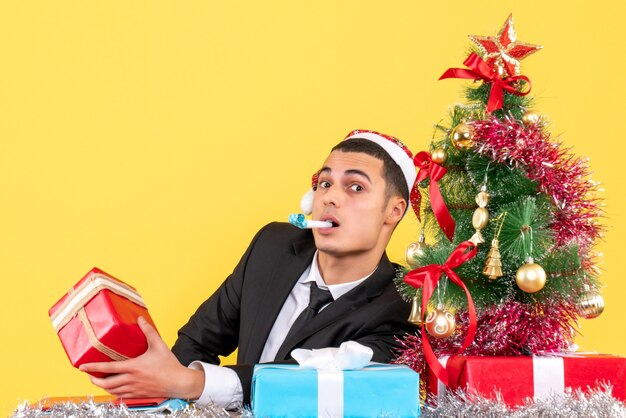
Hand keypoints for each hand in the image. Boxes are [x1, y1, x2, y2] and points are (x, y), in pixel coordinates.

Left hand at [79, 316, 203, 399]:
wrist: (178, 382)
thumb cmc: (169, 364)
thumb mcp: (159, 345)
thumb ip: (148, 331)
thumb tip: (140, 319)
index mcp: (133, 367)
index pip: (108, 368)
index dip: (93, 367)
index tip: (82, 367)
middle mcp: (131, 380)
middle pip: (106, 383)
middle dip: (94, 380)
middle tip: (89, 375)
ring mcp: (134, 389)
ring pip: (112, 391)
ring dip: (102, 386)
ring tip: (99, 381)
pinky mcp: (138, 394)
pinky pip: (121, 396)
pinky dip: (113, 393)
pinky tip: (113, 389)